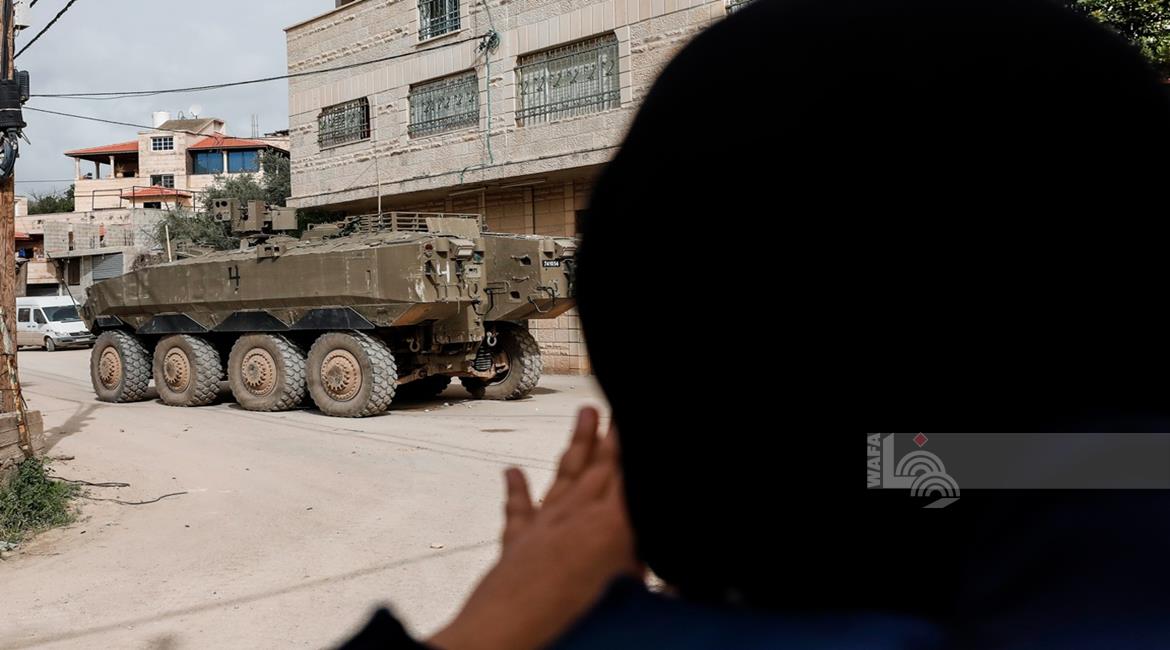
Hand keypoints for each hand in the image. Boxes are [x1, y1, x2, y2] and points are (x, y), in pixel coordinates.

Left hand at [428, 406, 636, 649]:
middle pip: (603, 465)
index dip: (636, 448)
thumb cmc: (568, 612)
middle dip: (616, 435)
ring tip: (585, 412)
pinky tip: (511, 471)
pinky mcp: (516, 543)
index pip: (628, 475)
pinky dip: (516, 490)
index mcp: (608, 524)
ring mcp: (543, 524)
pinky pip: (518, 511)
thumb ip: (637, 560)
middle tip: (623, 404)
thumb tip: (644, 550)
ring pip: (566, 474)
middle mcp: (575, 514)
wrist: (505, 630)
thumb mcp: (624, 585)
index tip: (641, 420)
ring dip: (578, 443)